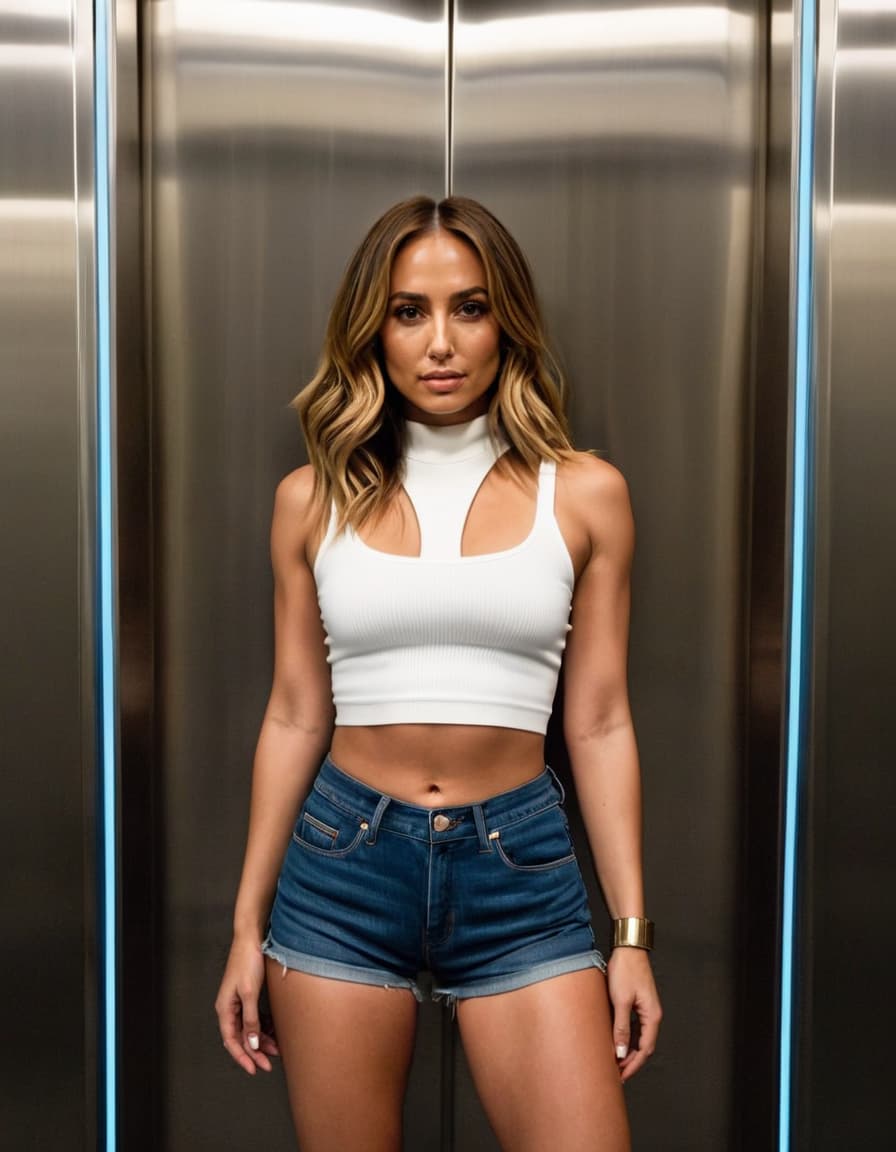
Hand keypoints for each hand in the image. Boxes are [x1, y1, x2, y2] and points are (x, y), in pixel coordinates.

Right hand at [215, 936, 279, 1074]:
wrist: (251, 938)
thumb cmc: (247, 962)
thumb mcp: (250, 993)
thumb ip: (251, 1020)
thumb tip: (252, 1044)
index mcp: (225, 1008)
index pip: (231, 1041)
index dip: (242, 1057)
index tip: (255, 1069)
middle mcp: (230, 1008)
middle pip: (241, 1037)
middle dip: (255, 1052)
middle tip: (269, 1064)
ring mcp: (239, 1002)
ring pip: (250, 1029)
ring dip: (262, 1040)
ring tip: (277, 1049)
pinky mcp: (248, 995)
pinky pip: (255, 1018)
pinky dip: (264, 1026)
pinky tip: (275, 1031)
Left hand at [606, 946, 661, 1081]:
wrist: (628, 948)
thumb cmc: (626, 970)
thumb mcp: (621, 1001)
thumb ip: (621, 1028)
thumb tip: (620, 1053)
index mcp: (652, 1016)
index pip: (645, 1049)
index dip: (633, 1065)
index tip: (621, 1076)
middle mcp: (653, 1015)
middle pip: (644, 1046)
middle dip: (631, 1061)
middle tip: (616, 1073)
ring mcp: (646, 1009)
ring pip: (639, 1037)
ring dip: (628, 1050)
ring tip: (614, 1061)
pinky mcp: (639, 1003)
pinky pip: (635, 1027)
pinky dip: (627, 1037)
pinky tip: (616, 1041)